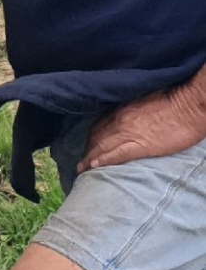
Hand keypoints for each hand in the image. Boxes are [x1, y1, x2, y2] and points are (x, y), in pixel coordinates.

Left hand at [78, 85, 205, 172]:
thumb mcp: (142, 101)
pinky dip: (102, 160)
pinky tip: (93, 167)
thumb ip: (129, 110)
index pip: (98, 125)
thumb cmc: (171, 100)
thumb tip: (122, 117)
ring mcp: (128, 133)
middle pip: (96, 137)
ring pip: (101, 147)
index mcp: (121, 110)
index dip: (90, 138)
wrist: (187, 105)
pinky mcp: (141, 145)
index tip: (86, 147)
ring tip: (82, 169)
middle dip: (87, 150)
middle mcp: (120, 120)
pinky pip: (116, 154)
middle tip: (81, 162)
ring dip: (90, 158)